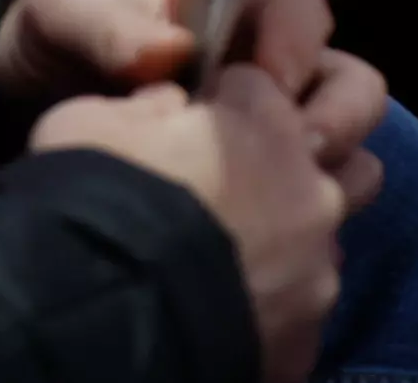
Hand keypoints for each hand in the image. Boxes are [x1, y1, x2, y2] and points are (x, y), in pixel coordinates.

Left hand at [0, 0, 387, 208]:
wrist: (19, 105)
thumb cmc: (50, 40)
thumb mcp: (61, 12)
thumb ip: (106, 22)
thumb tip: (171, 51)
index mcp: (230, 4)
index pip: (301, 6)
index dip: (298, 42)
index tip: (268, 83)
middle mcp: (264, 64)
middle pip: (350, 82)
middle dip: (338, 117)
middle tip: (298, 152)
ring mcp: (269, 128)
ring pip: (349, 146)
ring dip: (332, 170)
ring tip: (283, 202)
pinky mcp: (262, 185)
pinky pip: (315, 204)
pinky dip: (307, 220)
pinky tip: (264, 235)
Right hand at [31, 68, 347, 382]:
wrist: (107, 314)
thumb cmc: (96, 197)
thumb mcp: (88, 121)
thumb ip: (144, 105)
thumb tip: (168, 109)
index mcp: (263, 119)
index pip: (258, 83)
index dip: (220, 98)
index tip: (187, 121)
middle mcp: (310, 186)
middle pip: (327, 147)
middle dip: (288, 155)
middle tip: (233, 177)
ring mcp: (317, 265)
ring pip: (330, 230)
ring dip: (297, 227)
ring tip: (243, 246)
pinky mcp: (308, 334)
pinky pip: (300, 303)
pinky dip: (272, 298)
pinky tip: (228, 303)